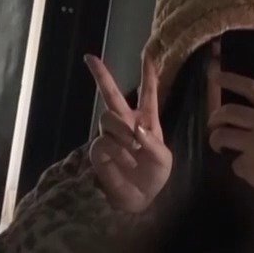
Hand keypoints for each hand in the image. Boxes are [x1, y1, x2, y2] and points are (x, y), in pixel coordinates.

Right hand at [84, 54, 170, 213]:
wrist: (139, 198)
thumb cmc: (154, 176)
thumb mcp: (163, 159)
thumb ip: (153, 142)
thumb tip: (136, 127)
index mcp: (147, 121)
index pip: (148, 93)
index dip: (148, 74)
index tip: (146, 54)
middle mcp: (126, 123)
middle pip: (110, 93)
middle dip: (101, 74)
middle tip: (90, 59)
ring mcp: (110, 135)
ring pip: (108, 118)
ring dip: (122, 131)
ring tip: (133, 148)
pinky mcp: (99, 150)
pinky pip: (104, 141)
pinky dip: (117, 151)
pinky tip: (126, 161)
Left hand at [208, 73, 253, 209]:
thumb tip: (247, 108)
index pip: (252, 88)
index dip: (231, 80)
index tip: (216, 77)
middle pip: (229, 111)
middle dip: (215, 117)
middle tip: (213, 123)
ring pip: (221, 135)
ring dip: (215, 140)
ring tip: (220, 145)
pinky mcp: (249, 166)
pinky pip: (233, 161)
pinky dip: (238, 165)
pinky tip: (252, 170)